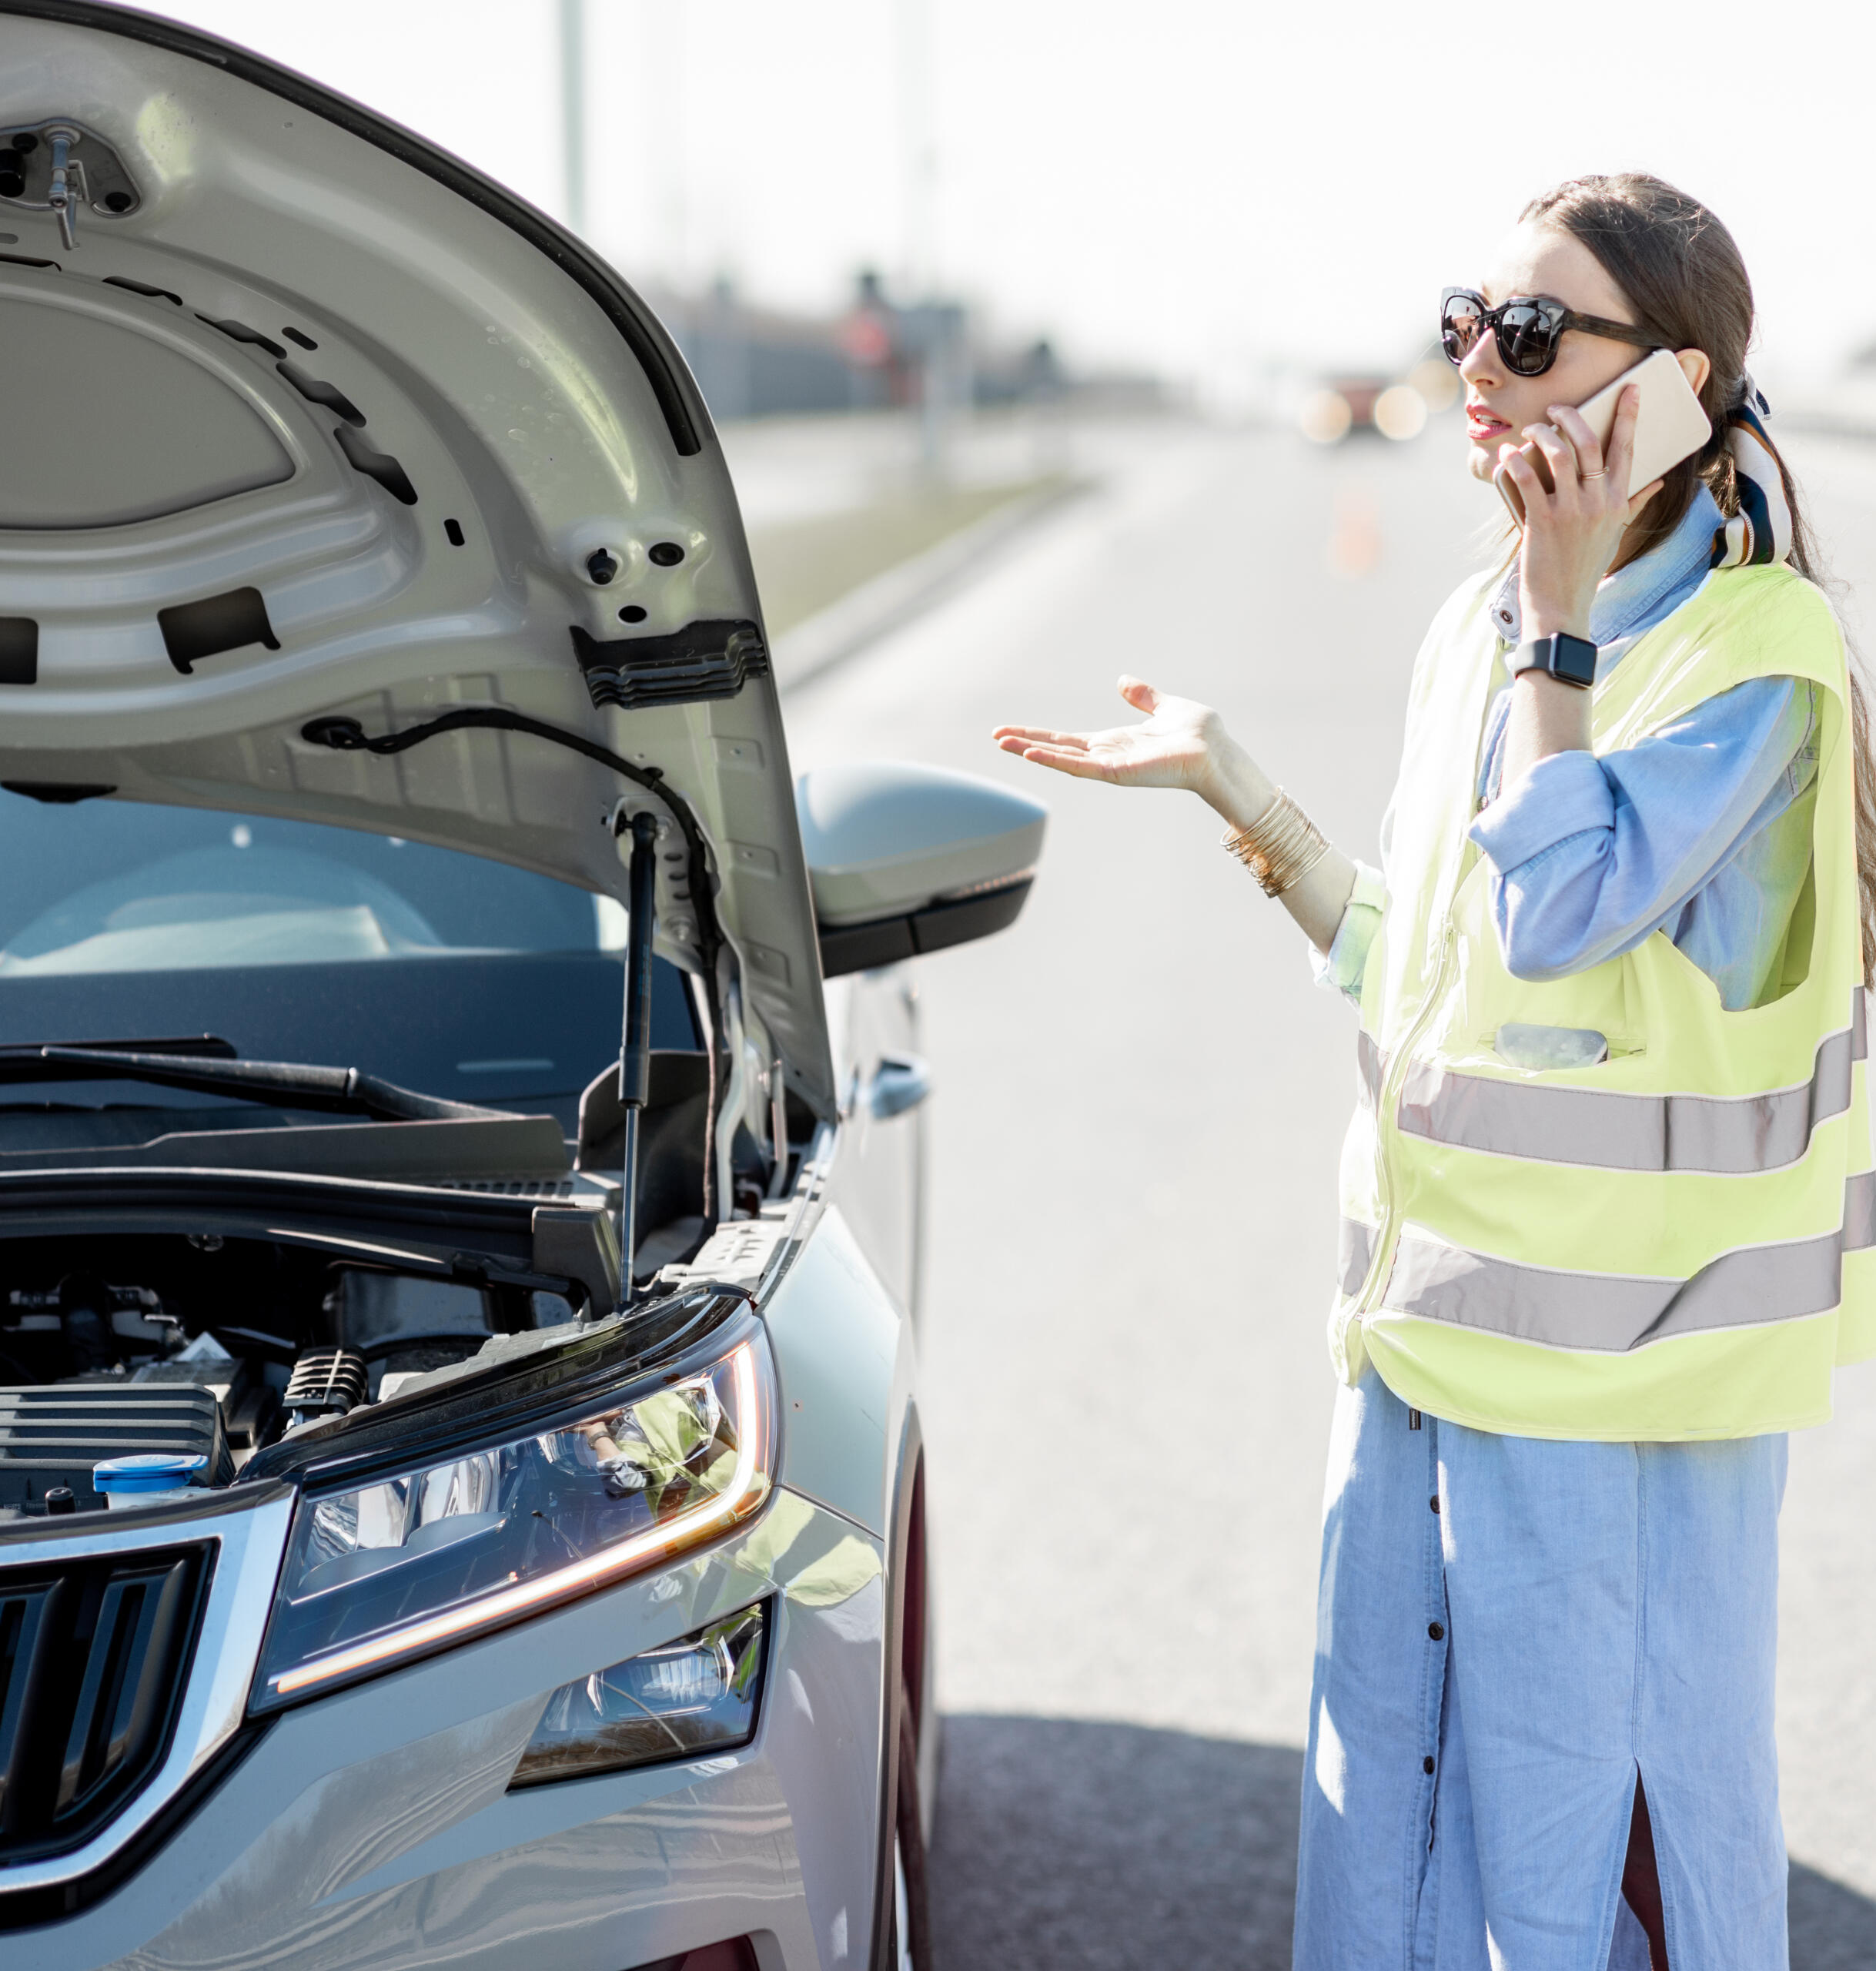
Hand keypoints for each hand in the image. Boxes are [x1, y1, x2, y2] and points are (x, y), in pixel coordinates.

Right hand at [993, 675, 1251, 808]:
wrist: (1218, 752)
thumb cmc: (1199, 734)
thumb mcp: (1164, 707)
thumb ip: (1143, 697)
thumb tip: (1123, 681)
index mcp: (1114, 743)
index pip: (1066, 740)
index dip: (1039, 735)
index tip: (1012, 731)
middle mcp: (1107, 756)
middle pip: (1056, 749)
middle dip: (1025, 743)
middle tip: (995, 737)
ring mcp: (1110, 765)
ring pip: (1061, 759)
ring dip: (1031, 751)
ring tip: (1003, 743)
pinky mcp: (1118, 772)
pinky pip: (1080, 767)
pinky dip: (1056, 761)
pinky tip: (1033, 753)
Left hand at [1497, 383, 1662, 639]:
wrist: (1563, 605)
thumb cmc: (1586, 567)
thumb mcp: (1615, 533)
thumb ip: (1632, 504)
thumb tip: (1653, 484)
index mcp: (1618, 501)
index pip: (1626, 448)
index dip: (1628, 415)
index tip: (1628, 389)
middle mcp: (1598, 502)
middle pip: (1589, 443)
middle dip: (1571, 417)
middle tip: (1556, 408)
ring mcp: (1570, 512)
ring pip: (1558, 455)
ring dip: (1540, 435)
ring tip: (1529, 430)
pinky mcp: (1542, 522)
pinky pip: (1526, 481)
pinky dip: (1514, 463)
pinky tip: (1507, 455)